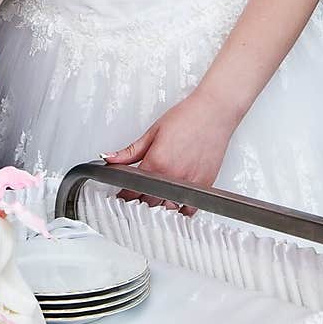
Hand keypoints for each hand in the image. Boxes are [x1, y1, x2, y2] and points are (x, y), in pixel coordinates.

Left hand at [102, 94, 235, 213]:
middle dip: (138, 201)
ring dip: (159, 207)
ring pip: (168, 208)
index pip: (132, 190)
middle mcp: (172, 176)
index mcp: (156, 163)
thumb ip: (129, 152)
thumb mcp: (152, 133)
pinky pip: (189, 209)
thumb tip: (109, 159)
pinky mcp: (204, 185)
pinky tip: (174, 203)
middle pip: (148, 202)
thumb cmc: (186, 118)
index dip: (124, 194)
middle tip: (135, 196)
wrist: (213, 113)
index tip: (122, 194)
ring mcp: (189, 183)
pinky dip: (180, 210)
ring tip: (154, 199)